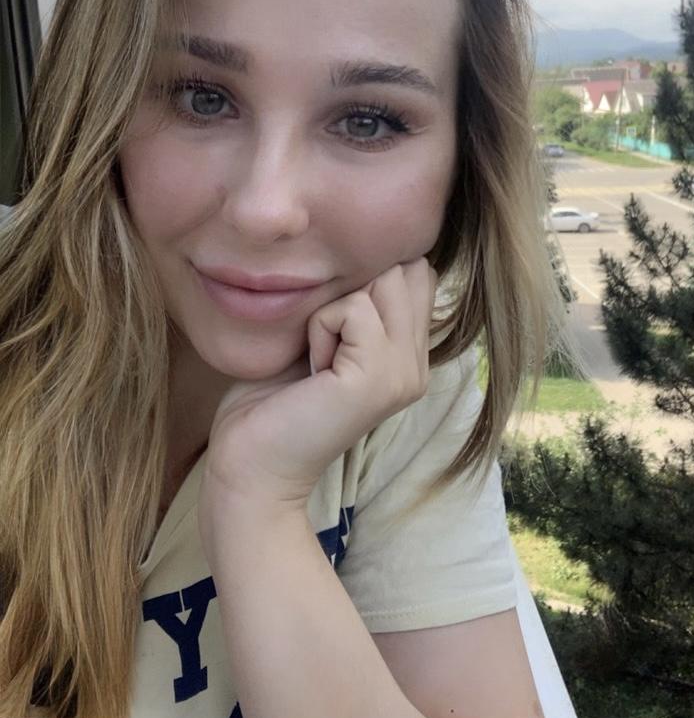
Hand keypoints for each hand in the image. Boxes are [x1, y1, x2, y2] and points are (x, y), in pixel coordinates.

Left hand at [198, 258, 437, 526]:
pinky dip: (321, 328)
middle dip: (354, 289)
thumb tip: (371, 250)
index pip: (417, 272)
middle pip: (406, 268)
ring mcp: (404, 373)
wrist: (251, 466)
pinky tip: (312, 370)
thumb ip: (358, 302)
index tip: (333, 329)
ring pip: (384, 281)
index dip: (368, 279)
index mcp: (410, 355)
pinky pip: (354, 310)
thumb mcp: (325, 336)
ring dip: (334, 308)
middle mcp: (418, 365)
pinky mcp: (378, 379)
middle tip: (324, 344)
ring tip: (318, 358)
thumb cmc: (273, 399)